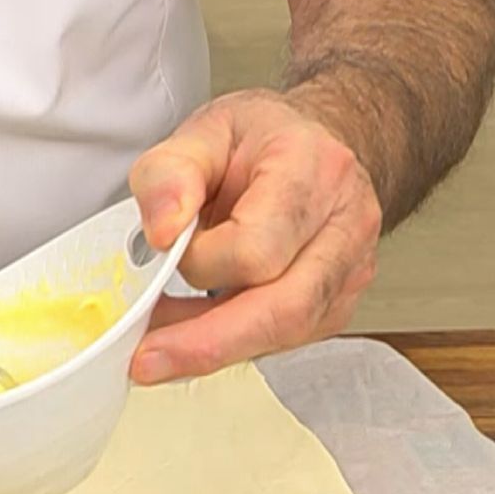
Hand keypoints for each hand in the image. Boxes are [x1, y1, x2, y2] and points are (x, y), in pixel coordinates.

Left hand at [127, 90, 380, 383]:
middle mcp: (345, 225)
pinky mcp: (337, 306)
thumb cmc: (263, 142)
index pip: (257, 248)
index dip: (201, 261)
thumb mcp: (204, 132)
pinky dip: (231, 344)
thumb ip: (170, 174)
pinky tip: (194, 332)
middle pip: (285, 310)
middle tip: (145, 361)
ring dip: (213, 347)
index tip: (164, 249)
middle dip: (208, 344)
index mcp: (313, 172)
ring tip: (159, 342)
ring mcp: (349, 271)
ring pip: (285, 334)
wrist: (316, 148)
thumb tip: (161, 232)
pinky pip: (283, 340)